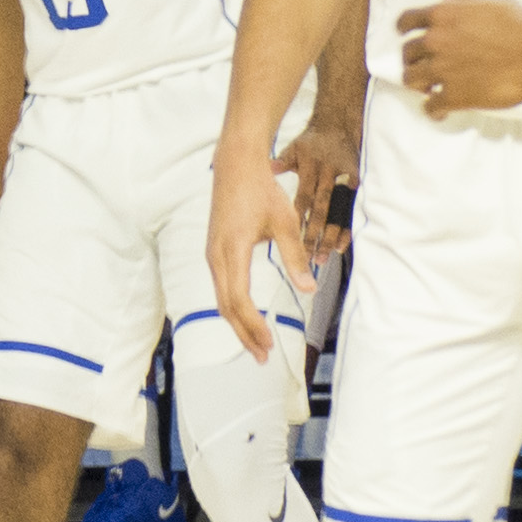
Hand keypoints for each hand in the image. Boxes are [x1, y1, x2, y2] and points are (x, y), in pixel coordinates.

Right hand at [205, 132, 309, 360]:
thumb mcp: (285, 223)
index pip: (239, 300)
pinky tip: (245, 316)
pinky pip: (221, 287)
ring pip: (221, 299)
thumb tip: (309, 289)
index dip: (253, 326)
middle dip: (244, 334)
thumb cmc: (261, 190)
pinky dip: (233, 307)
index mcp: (232, 252)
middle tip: (263, 357)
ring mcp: (212, 255)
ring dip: (238, 323)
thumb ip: (295, 257)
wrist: (236, 165)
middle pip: (226, 307)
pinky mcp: (214, 251)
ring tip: (256, 344)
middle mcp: (216, 257)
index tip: (269, 344)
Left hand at [278, 103, 360, 263]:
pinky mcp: (356, 183)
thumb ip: (281, 163)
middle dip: (315, 234)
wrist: (339, 123)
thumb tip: (267, 169)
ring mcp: (344, 180)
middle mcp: (328, 174)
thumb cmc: (311, 141)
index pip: (303, 198)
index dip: (299, 220)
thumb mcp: (293, 148)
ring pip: (338, 212)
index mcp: (309, 167)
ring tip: (324, 257)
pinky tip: (341, 246)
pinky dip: (346, 228)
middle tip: (309, 256)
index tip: (294, 240)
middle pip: (321, 209)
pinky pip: (351, 210)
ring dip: (331, 236)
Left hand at [395, 0, 521, 116]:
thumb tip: (445, 0)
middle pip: (407, 53)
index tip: (406, 36)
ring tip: (430, 89)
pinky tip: (441, 112)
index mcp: (443, 15)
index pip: (407, 21)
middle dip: (414, 60)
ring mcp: (442, 69)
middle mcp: (436, 41)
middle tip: (425, 67)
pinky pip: (430, 106)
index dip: (404, 30)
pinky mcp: (454, 95)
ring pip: (410, 80)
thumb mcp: (492, 2)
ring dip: (419, 84)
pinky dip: (433, 110)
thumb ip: (464, 2)